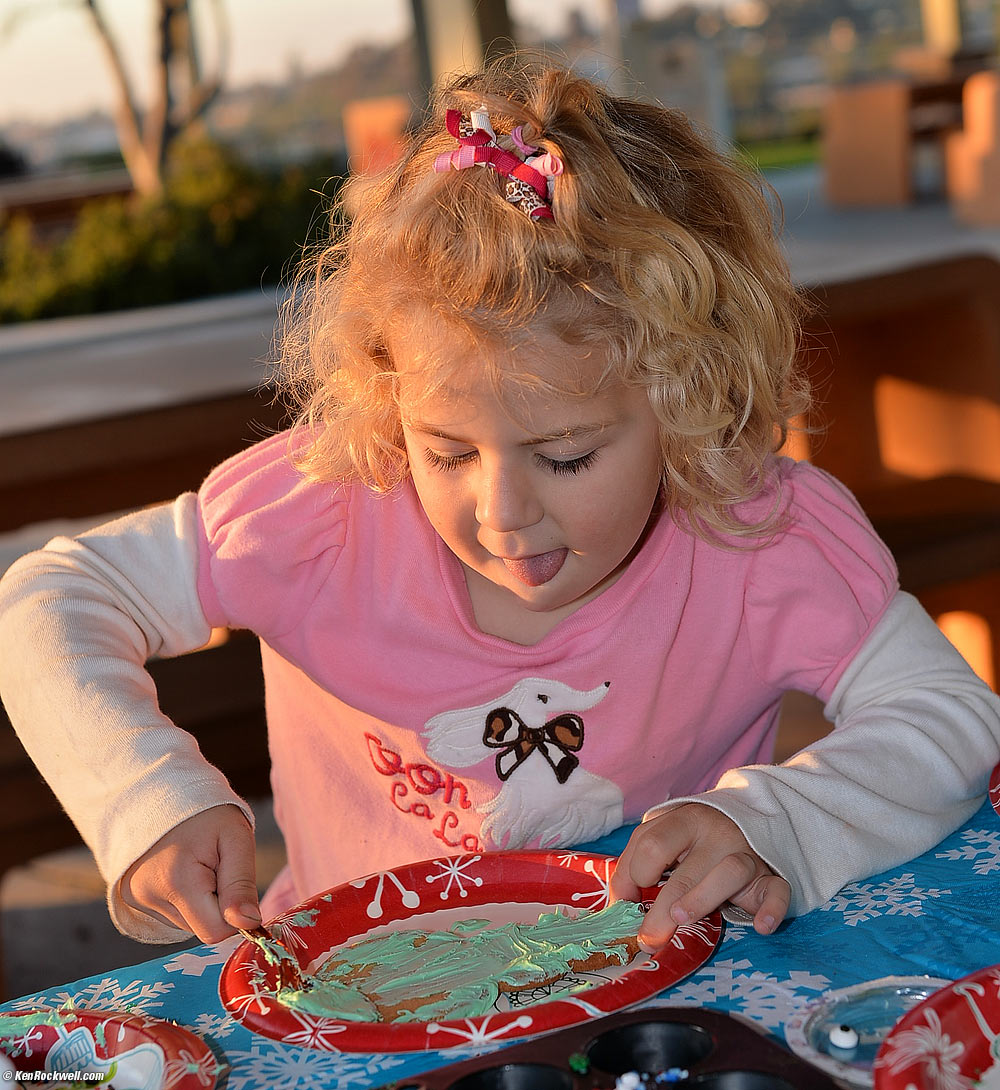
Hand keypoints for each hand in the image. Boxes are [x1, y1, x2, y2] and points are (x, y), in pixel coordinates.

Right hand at [120, 804, 260, 942]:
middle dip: (217, 904)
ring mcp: (136, 899)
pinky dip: (183, 898)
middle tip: (215, 864)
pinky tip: (182, 868)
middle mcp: (149, 897)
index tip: (235, 882)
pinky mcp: (130, 898)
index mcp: (177, 882)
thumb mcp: (236, 838)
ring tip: (197, 861)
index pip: (215, 931)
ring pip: (186, 922)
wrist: (161, 788)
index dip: (234, 915)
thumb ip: (242, 884)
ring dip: (200, 901)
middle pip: (200, 927)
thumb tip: (250, 923)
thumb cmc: (206, 811)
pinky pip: (170, 914)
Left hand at [611, 803, 789, 949]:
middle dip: (661, 907)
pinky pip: (777, 890)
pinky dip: (772, 909)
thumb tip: (617, 906)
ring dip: (703, 899)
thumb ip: (636, 866)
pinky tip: (761, 927)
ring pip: (729, 872)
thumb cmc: (692, 839)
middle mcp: (714, 833)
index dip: (634, 875)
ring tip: (683, 920)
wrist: (745, 819)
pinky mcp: (771, 876)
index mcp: (682, 821)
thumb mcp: (661, 839)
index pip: (651, 844)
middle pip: (685, 869)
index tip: (628, 902)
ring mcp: (745, 853)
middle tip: (648, 937)